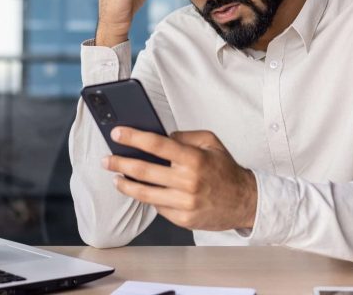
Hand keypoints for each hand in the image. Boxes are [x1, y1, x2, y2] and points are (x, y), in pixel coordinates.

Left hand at [101, 127, 257, 231]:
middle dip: (120, 163)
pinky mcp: (183, 219)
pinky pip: (157, 207)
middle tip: (106, 159)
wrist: (245, 202)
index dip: (133, 137)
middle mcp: (188, 181)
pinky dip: (147, 198)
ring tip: (115, 177)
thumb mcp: (211, 143)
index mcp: (194, 158)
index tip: (117, 133)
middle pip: (143, 170)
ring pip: (144, 193)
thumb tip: (161, 136)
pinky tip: (141, 191)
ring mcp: (184, 203)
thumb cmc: (226, 170)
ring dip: (124, 185)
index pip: (156, 144)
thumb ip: (185, 136)